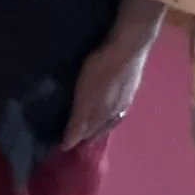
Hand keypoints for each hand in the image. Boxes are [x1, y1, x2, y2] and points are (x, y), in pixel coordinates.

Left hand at [62, 31, 152, 148]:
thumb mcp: (85, 95)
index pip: (87, 134)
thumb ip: (79, 119)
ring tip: (91, 128)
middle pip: (99, 129)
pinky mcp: (130, 87)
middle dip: (88, 135)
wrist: (128, 48)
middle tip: (77, 139)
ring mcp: (125, 100)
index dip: (75, 139)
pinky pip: (117, 107)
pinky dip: (109, 114)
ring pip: (110, 120)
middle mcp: (116, 112)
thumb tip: (70, 143)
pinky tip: (109, 109)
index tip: (65, 145)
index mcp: (103, 116)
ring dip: (99, 126)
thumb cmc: (102, 70)